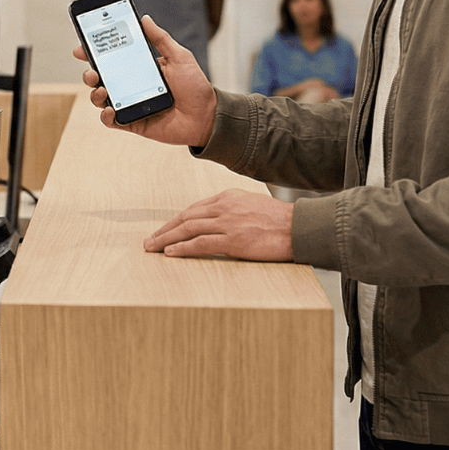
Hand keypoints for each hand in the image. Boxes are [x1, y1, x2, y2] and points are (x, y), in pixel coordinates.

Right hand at [72, 15, 216, 146]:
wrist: (207, 116)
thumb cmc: (195, 86)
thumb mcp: (179, 57)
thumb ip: (161, 39)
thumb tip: (144, 18)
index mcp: (140, 68)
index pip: (112, 58)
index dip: (94, 53)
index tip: (82, 46)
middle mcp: (131, 86)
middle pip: (101, 78)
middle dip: (89, 73)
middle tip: (92, 70)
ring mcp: (130, 104)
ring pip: (102, 99)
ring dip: (95, 93)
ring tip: (102, 89)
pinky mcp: (133, 123)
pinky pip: (112, 121)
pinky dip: (106, 116)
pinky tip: (110, 110)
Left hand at [144, 189, 294, 260]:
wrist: (298, 227)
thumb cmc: (279, 219)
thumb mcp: (251, 204)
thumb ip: (232, 208)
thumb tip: (217, 219)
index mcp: (227, 197)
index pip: (194, 209)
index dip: (176, 220)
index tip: (164, 229)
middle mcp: (224, 207)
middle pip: (185, 217)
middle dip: (164, 229)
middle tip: (150, 240)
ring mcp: (227, 223)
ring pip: (188, 229)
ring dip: (166, 239)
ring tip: (152, 248)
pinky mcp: (233, 240)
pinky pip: (200, 243)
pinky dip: (182, 248)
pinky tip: (170, 252)